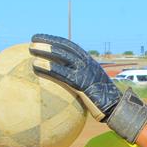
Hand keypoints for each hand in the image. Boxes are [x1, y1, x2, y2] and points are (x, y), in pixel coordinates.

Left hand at [29, 34, 146, 143]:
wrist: (116, 108)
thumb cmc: (103, 103)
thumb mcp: (92, 88)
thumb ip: (79, 83)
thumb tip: (64, 87)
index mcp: (89, 62)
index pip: (71, 47)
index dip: (56, 41)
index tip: (43, 38)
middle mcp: (87, 63)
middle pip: (65, 48)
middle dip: (49, 41)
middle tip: (33, 39)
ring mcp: (85, 72)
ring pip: (63, 56)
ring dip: (46, 50)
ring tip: (31, 49)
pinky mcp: (82, 83)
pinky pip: (62, 73)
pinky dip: (49, 68)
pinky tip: (36, 66)